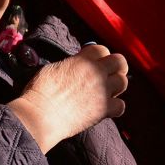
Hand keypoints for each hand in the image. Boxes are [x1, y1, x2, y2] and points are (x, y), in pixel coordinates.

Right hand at [8, 44, 128, 153]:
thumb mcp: (54, 68)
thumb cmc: (41, 91)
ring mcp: (102, 90)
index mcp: (83, 60)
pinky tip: (105, 109)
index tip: (95, 63)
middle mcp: (96, 72)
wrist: (42, 115)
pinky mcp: (104, 109)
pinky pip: (121, 106)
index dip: (100, 56)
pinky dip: (115, 107)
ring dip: (116, 87)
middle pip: (120, 62)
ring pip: (123, 82)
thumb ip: (71, 64)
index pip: (102, 49)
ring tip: (105, 92)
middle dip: (116, 67)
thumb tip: (76, 66)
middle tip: (108, 75)